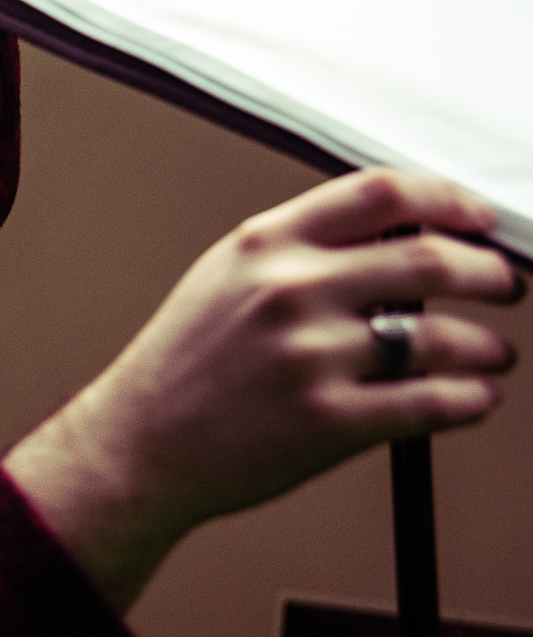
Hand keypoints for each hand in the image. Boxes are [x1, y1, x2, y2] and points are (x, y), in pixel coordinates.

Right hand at [4, 168, 522, 610]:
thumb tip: (397, 236)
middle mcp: (290, 292)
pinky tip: (474, 397)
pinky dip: (474, 399)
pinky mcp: (330, 422)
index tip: (478, 218)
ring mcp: (311, 357)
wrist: (139, 442)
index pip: (382, 193)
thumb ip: (300, 250)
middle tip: (505, 284)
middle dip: (491, 272)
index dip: (449, 199)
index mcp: (264, 245)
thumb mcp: (226, 278)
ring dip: (489, 345)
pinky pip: (436, 403)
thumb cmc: (183, 366)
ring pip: (447, 336)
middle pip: (432, 258)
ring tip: (491, 353)